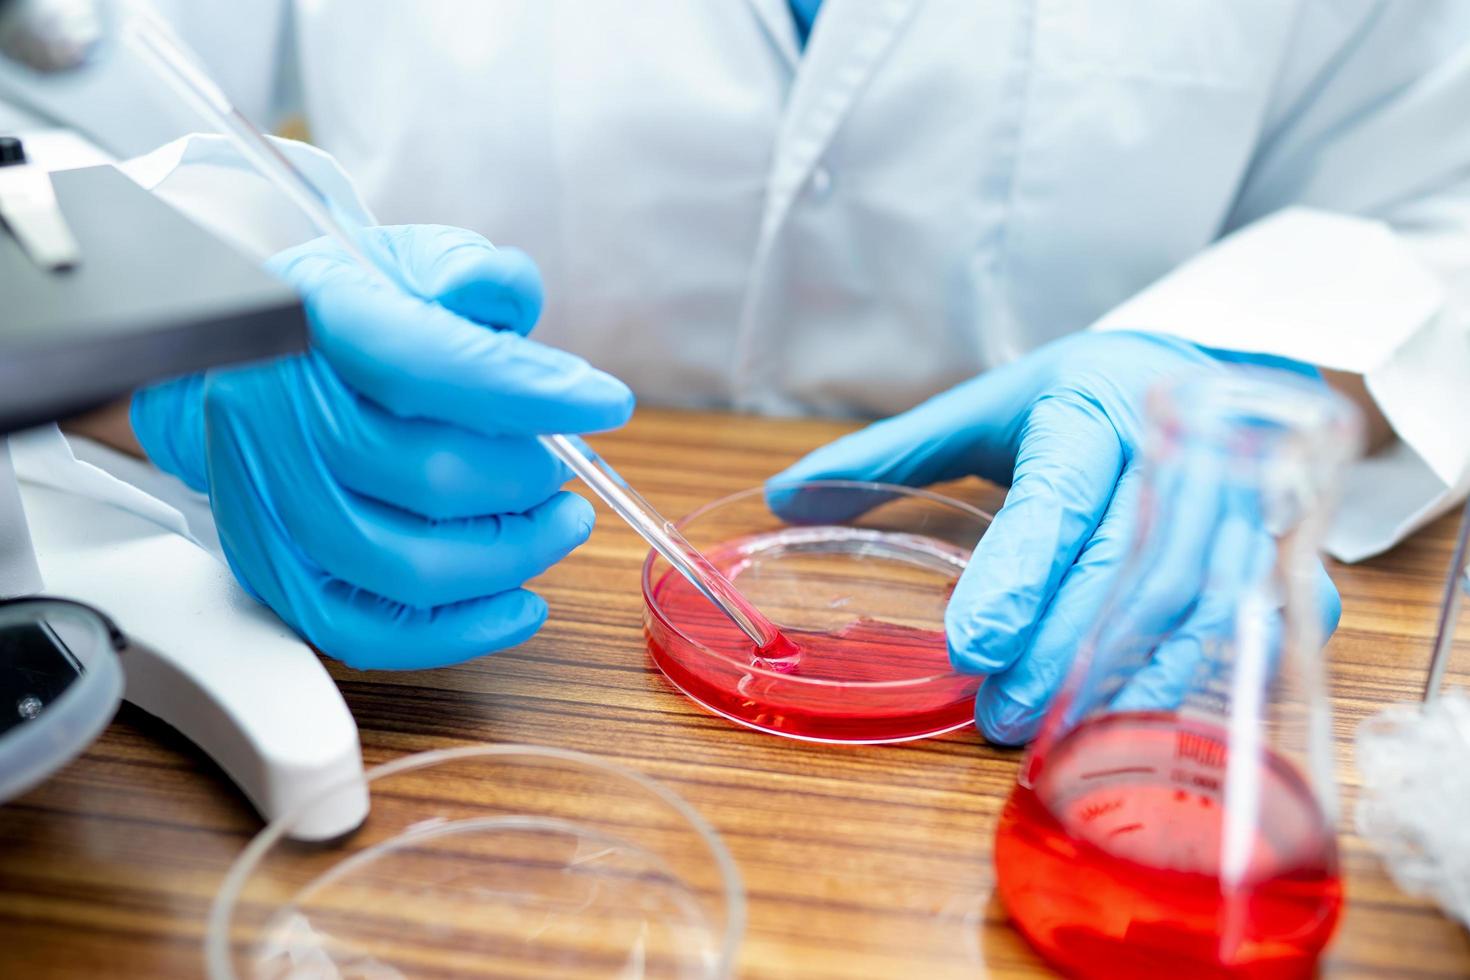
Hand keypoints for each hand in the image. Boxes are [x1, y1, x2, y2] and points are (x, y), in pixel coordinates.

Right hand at [131, 225, 633, 668]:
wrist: (228, 364)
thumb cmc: (335, 316)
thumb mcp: (399, 260)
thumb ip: (463, 269)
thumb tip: (504, 295)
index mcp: (308, 327)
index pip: (428, 366)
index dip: (531, 392)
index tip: (605, 403)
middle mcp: (275, 420)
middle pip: (430, 476)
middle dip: (528, 478)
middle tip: (563, 467)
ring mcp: (268, 506)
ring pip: (408, 565)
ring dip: (513, 553)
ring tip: (560, 522)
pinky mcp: (270, 570)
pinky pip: (365, 632)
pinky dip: (457, 632)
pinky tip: (522, 603)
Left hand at [772, 331, 1340, 743]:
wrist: (1203, 369)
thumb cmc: (1083, 398)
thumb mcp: (987, 407)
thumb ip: (892, 454)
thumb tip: (784, 494)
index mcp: (1092, 408)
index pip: (1057, 496)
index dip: (1020, 574)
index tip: (975, 646)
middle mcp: (1177, 447)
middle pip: (1125, 561)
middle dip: (1061, 648)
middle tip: (999, 715)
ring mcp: (1241, 495)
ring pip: (1194, 597)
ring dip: (1124, 674)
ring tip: (1053, 733)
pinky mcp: (1280, 544)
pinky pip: (1254, 619)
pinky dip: (1199, 672)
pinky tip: (1141, 717)